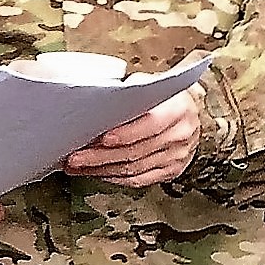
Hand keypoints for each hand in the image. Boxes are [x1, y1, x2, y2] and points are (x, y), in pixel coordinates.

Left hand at [63, 82, 205, 186]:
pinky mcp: (171, 171)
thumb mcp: (147, 84)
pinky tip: (98, 173)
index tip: (102, 138)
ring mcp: (177, 156)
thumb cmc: (160, 96)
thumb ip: (126, 94)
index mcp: (177, 109)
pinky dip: (115, 178)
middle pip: (137, 151)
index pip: (150, 124)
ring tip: (79, 166)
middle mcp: (179, 135)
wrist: (188, 110)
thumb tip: (93, 102)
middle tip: (76, 157)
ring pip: (135, 169)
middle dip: (102, 156)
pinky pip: (140, 180)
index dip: (125, 133)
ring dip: (102, 169)